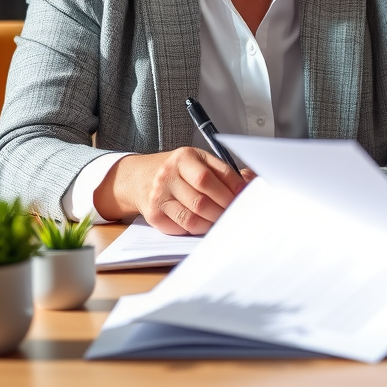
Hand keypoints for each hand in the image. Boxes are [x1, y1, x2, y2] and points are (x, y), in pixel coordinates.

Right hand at [94, 148, 253, 234]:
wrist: (139, 177)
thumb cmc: (176, 169)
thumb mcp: (197, 159)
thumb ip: (220, 171)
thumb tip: (247, 184)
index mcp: (184, 157)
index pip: (212, 176)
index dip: (232, 188)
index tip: (244, 196)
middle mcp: (169, 175)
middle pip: (203, 198)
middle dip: (224, 208)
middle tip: (237, 212)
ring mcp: (159, 197)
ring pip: (193, 216)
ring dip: (213, 221)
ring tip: (224, 220)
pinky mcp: (154, 216)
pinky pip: (181, 227)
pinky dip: (198, 229)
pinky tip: (206, 224)